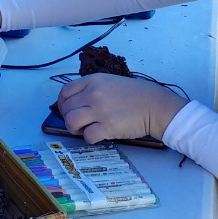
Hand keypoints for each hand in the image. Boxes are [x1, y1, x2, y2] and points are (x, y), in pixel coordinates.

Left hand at [56, 73, 188, 144]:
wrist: (154, 105)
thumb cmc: (133, 95)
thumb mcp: (109, 82)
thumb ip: (91, 89)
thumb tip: (73, 104)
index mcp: (93, 80)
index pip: (65, 92)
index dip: (62, 104)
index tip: (68, 110)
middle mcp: (94, 93)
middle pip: (66, 108)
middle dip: (69, 118)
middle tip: (79, 123)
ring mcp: (100, 110)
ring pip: (71, 122)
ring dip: (75, 129)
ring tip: (85, 129)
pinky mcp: (108, 127)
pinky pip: (87, 136)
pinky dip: (89, 138)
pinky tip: (98, 134)